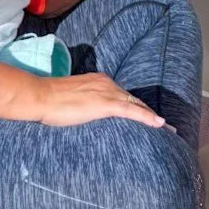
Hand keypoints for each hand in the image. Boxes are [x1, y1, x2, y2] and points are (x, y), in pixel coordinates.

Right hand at [33, 72, 168, 128]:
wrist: (41, 96)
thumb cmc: (50, 100)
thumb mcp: (72, 99)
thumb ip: (83, 104)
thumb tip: (86, 114)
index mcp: (97, 81)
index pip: (122, 95)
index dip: (135, 106)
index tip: (146, 115)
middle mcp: (106, 83)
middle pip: (132, 99)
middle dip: (147, 111)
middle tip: (163, 124)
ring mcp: (106, 92)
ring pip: (136, 104)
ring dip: (151, 116)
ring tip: (166, 127)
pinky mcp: (105, 103)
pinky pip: (132, 110)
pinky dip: (147, 117)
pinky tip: (159, 124)